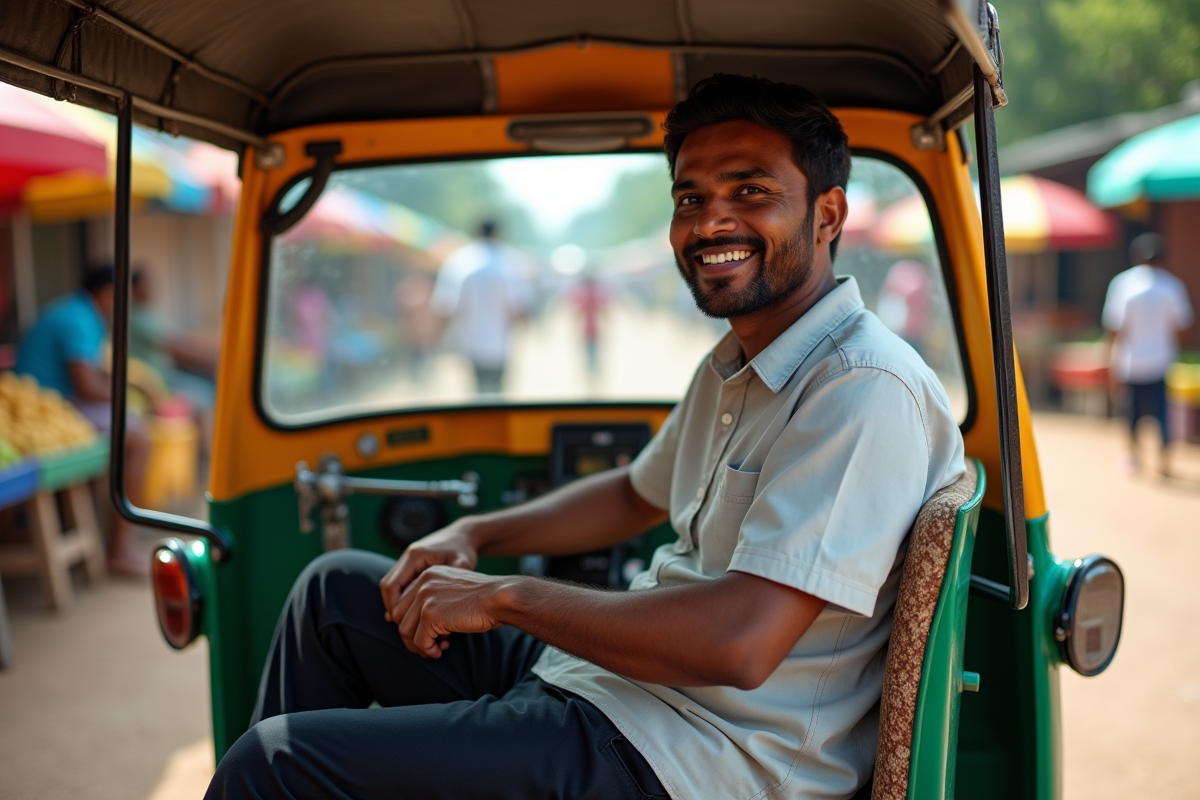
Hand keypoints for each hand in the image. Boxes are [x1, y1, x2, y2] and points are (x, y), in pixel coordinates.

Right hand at [380, 521, 479, 620]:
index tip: (405, 624)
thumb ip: (450, 585)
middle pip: (387, 586)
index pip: (393, 585)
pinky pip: (400, 583)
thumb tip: (438, 610)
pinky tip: (410, 612)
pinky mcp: (411, 564)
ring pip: (391, 585)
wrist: (463, 534)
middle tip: (404, 627)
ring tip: (407, 623)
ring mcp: (407, 559)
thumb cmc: (464, 550)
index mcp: (415, 555)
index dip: (395, 607)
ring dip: (396, 604)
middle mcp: (407, 556)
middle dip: (393, 608)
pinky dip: (402, 597)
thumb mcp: (462, 565)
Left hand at [389, 566, 509, 657]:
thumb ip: (436, 600)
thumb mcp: (455, 592)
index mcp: (428, 574)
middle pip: (399, 615)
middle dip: (411, 634)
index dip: (411, 622)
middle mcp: (423, 582)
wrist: (501, 597)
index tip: (427, 633)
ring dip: (418, 645)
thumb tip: (416, 628)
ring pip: (405, 630)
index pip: (404, 601)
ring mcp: (425, 597)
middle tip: (431, 644)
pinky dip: (428, 650)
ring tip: (436, 649)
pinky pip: (419, 641)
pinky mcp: (430, 614)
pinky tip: (441, 650)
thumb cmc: (485, 599)